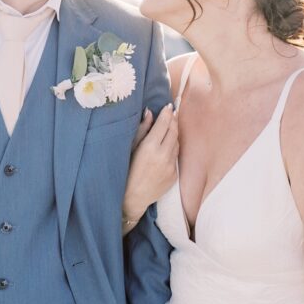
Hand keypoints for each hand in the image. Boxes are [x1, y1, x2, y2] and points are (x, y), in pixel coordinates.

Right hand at [122, 103, 178, 220]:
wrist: (132, 197)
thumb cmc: (126, 170)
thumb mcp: (130, 147)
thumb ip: (142, 129)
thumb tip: (149, 112)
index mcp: (150, 147)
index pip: (163, 124)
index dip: (167, 113)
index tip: (168, 106)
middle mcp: (163, 156)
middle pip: (173, 132)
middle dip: (172, 121)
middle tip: (171, 113)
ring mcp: (171, 166)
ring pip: (177, 143)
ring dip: (173, 134)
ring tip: (168, 127)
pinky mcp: (174, 175)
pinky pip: (175, 156)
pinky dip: (172, 148)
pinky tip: (166, 146)